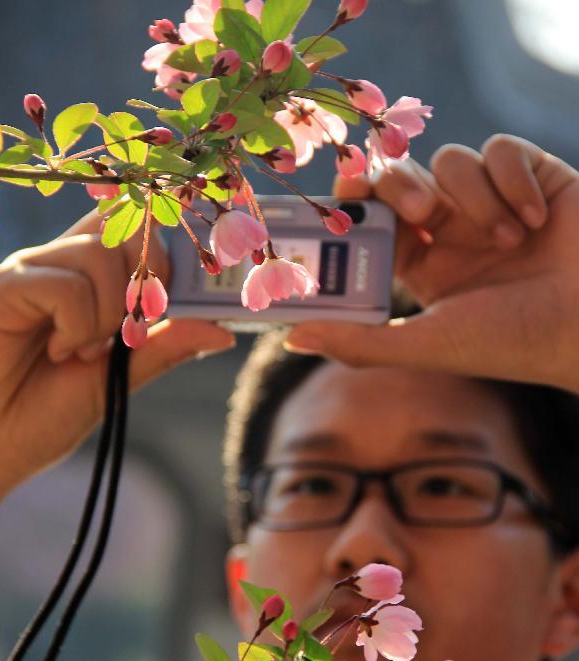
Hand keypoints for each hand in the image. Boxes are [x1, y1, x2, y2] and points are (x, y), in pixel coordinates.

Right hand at [0, 211, 233, 508]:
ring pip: (100, 256)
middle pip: (126, 232)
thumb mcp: (116, 379)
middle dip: (146, 287)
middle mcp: (59, 266)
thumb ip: (163, 348)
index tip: (183, 301)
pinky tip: (58, 352)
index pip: (136, 233)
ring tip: (81, 354)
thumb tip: (224, 331)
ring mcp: (31, 271)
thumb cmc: (39, 415)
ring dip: (108, 315)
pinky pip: (68, 285)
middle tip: (123, 337)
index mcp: (86, 282)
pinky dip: (78, 326)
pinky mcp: (6, 286)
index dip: (168, 258)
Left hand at [286, 135, 578, 393]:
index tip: (341, 192)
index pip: (372, 221)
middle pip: (402, 178)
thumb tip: (290, 338)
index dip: (352, 202)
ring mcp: (491, 203)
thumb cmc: (512, 342)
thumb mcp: (427, 345)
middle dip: (402, 184)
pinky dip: (513, 180)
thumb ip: (359, 341)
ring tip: (510, 242)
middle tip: (422, 211)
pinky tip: (536, 220)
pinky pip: (502, 149)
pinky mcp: (532, 177)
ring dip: (475, 198)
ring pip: (452, 160)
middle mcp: (452, 232)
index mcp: (421, 267)